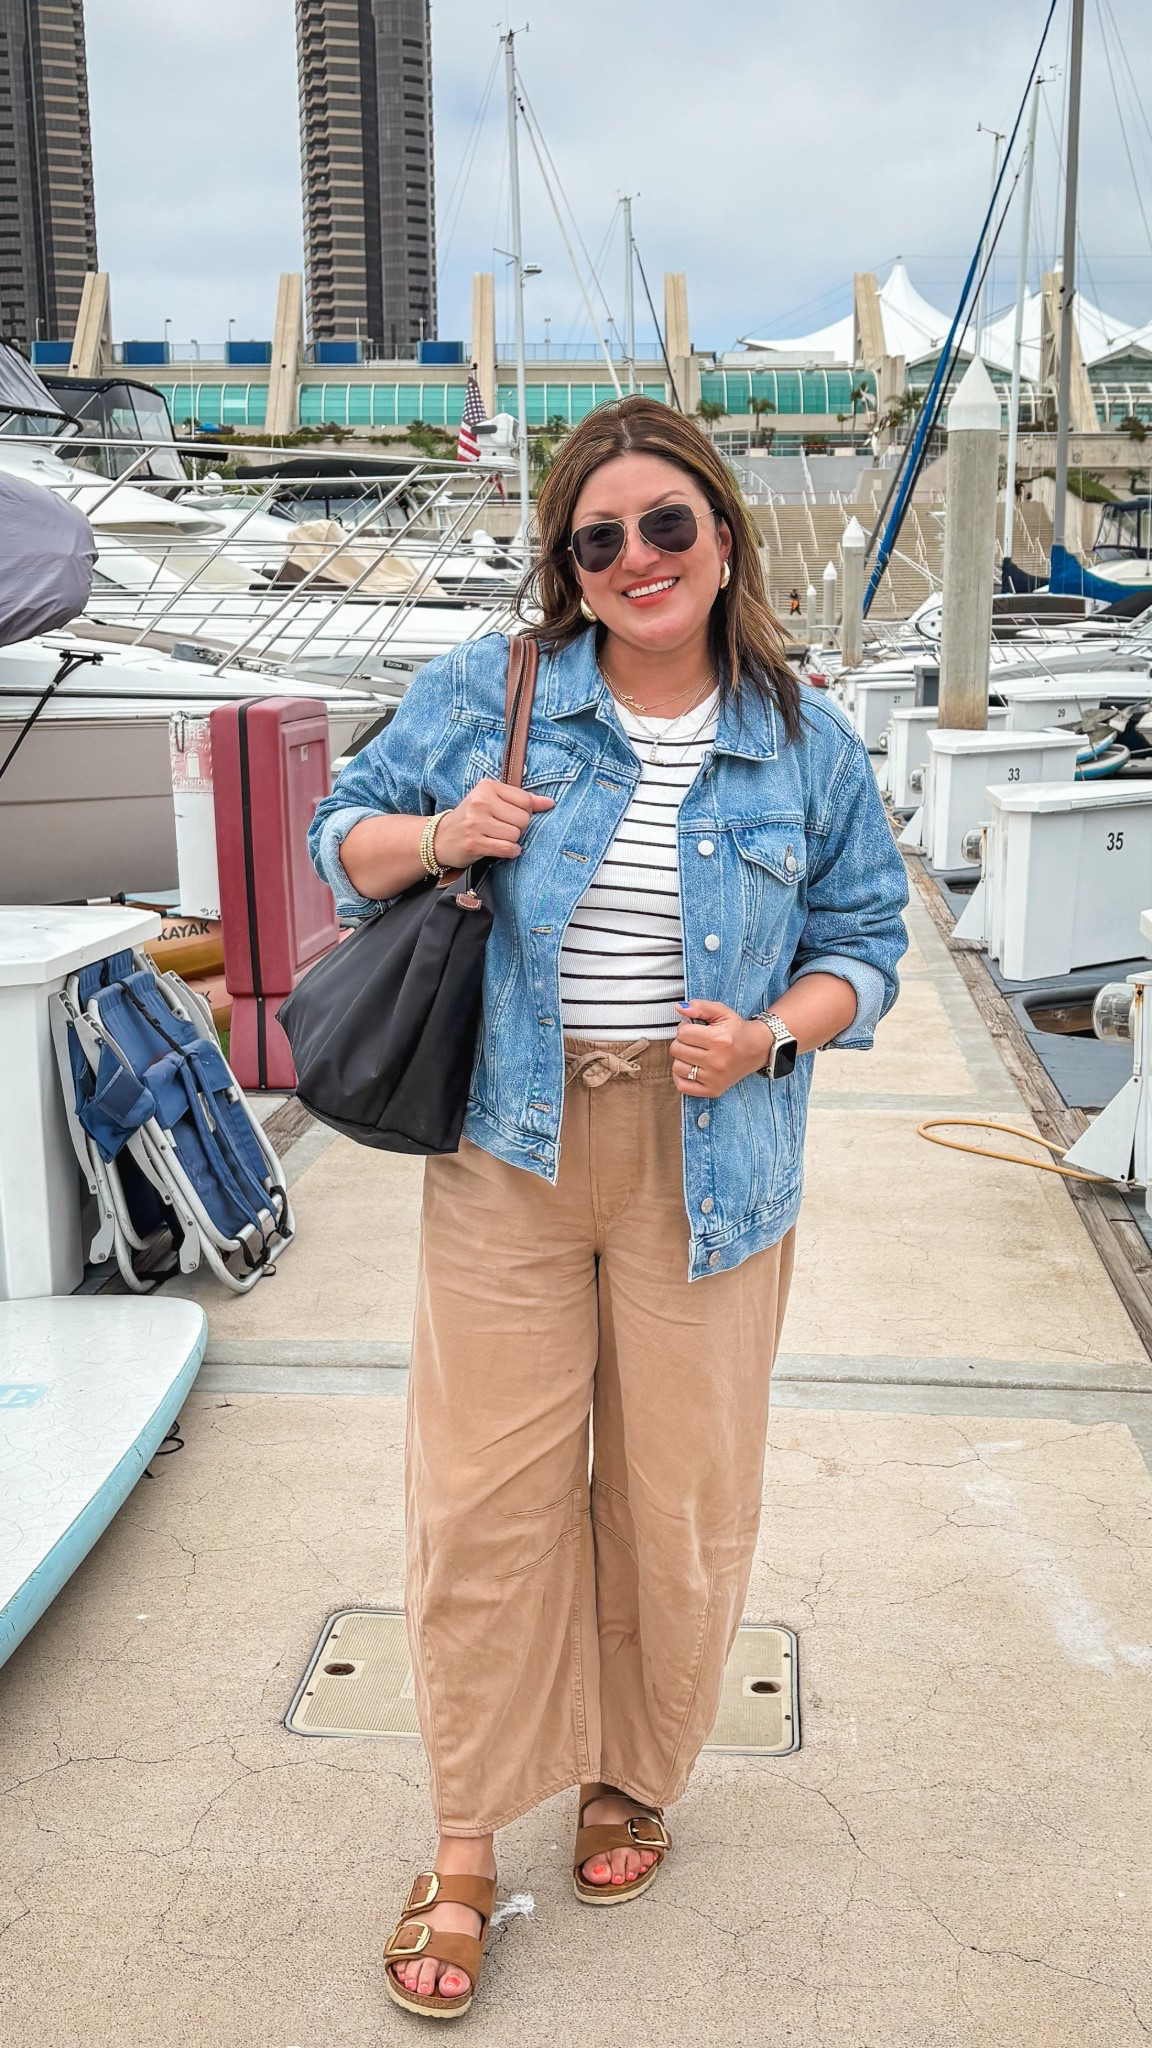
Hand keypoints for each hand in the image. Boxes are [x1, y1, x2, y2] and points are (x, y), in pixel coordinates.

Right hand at [433, 779, 553, 867]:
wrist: (440, 838)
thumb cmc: (471, 819)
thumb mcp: (492, 801)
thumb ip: (522, 800)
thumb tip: (550, 803)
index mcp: (487, 787)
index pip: (526, 800)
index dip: (524, 813)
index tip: (511, 817)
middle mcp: (481, 802)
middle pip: (523, 819)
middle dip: (518, 828)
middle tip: (503, 829)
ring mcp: (476, 822)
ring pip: (516, 835)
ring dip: (512, 841)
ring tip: (498, 838)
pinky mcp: (474, 843)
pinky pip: (506, 848)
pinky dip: (510, 851)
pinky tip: (503, 849)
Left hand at [669, 999, 772, 1098]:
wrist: (757, 1049)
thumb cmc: (737, 1030)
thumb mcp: (722, 1012)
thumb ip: (700, 1007)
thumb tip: (680, 1008)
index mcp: (719, 1039)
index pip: (683, 1033)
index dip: (685, 1028)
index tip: (694, 1028)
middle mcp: (717, 1061)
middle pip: (677, 1050)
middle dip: (682, 1042)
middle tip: (694, 1040)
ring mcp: (715, 1078)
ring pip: (677, 1067)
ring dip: (681, 1058)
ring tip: (693, 1053)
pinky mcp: (714, 1090)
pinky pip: (683, 1086)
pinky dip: (681, 1076)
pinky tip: (690, 1067)